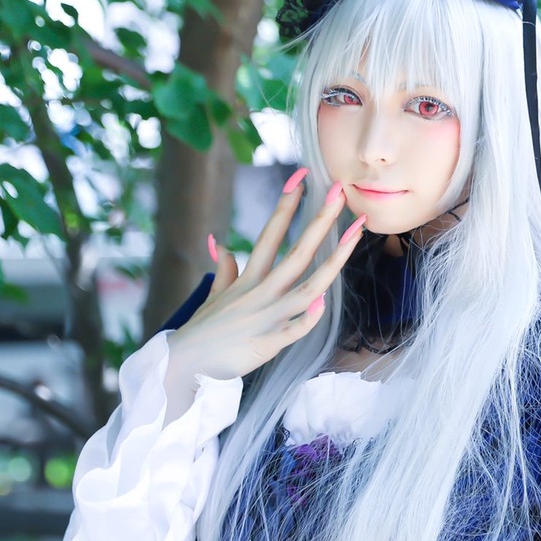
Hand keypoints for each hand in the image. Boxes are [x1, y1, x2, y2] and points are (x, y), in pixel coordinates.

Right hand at [167, 170, 367, 384]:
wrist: (184, 365)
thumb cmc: (206, 331)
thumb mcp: (214, 295)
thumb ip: (224, 269)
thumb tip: (219, 243)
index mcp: (248, 277)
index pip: (271, 233)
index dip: (287, 204)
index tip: (301, 175)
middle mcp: (260, 291)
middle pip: (297, 251)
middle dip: (320, 220)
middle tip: (340, 190)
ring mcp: (266, 316)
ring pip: (306, 286)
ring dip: (333, 261)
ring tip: (356, 234)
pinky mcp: (267, 343)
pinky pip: (292, 329)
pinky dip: (307, 317)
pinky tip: (323, 302)